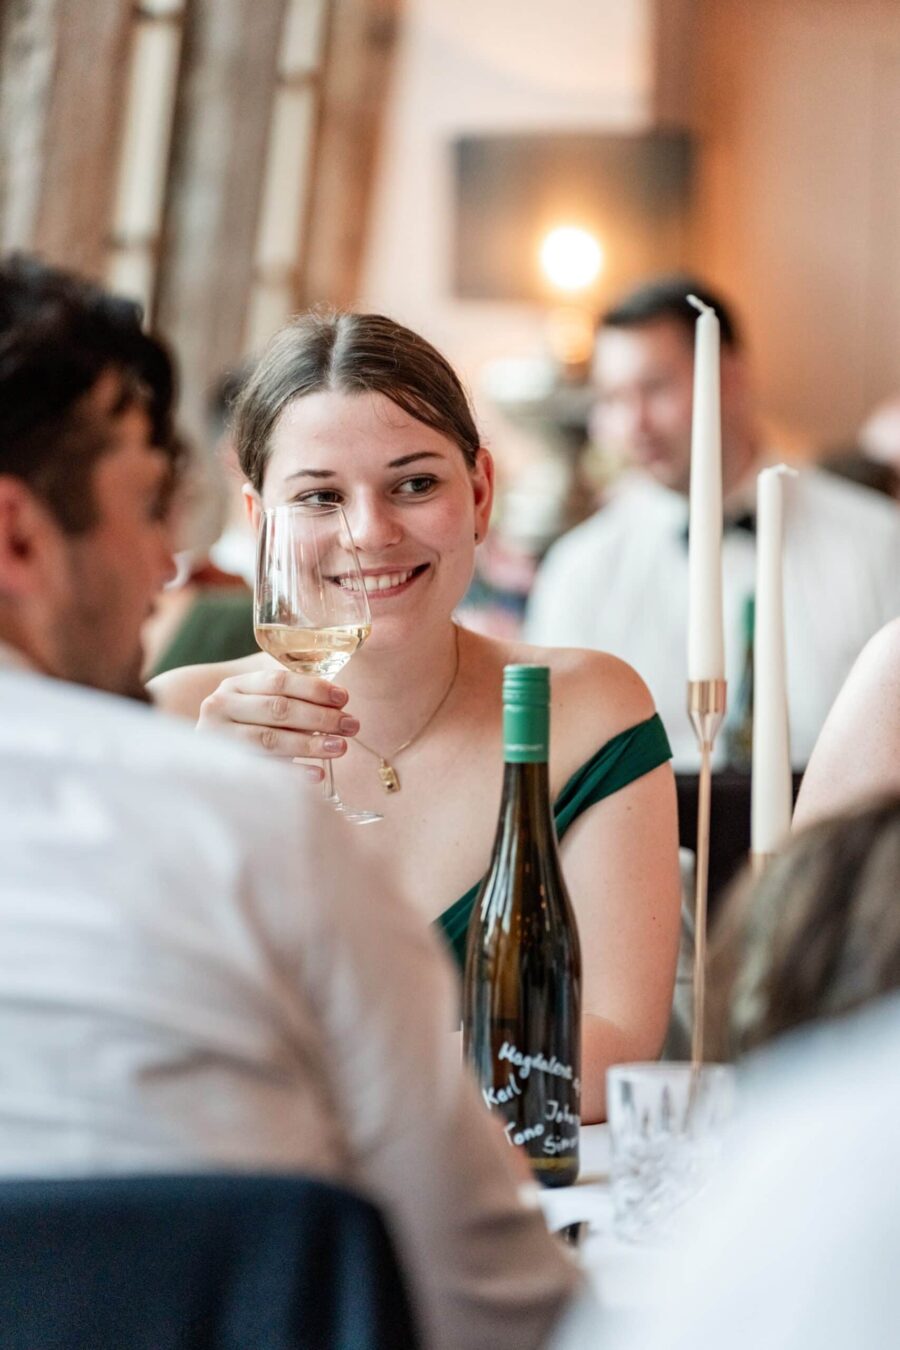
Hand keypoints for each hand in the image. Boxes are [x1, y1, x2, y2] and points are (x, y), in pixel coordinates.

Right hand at [196, 666, 359, 765]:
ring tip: (341, 747)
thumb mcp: (258, 704)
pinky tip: (317, 774)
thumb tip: (339, 701)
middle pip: (277, 709)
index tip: (344, 698)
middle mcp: (221, 707)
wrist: (202, 759)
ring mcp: (218, 738)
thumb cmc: (246, 727)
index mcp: (235, 685)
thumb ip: (289, 697)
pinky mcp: (222, 768)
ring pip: (270, 739)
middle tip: (351, 725)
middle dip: (319, 717)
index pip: (278, 681)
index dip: (314, 689)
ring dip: (310, 744)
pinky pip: (262, 769)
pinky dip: (292, 772)